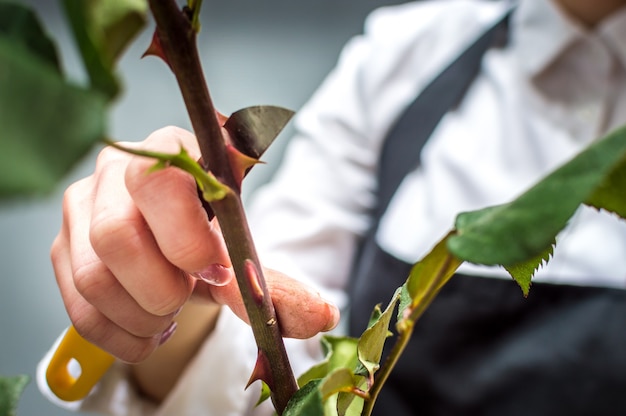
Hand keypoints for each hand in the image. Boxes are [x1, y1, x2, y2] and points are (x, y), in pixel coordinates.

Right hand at [51, 126, 338, 364]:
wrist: (174, 240)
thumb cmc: (209, 233)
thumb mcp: (243, 250)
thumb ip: (275, 284)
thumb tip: (320, 317)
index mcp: (168, 151)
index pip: (159, 180)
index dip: (186, 236)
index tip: (216, 270)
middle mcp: (115, 172)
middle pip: (116, 233)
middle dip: (162, 287)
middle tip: (187, 298)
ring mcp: (81, 209)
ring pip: (92, 275)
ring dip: (141, 315)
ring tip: (169, 315)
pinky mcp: (63, 248)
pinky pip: (77, 308)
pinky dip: (119, 336)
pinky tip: (147, 332)